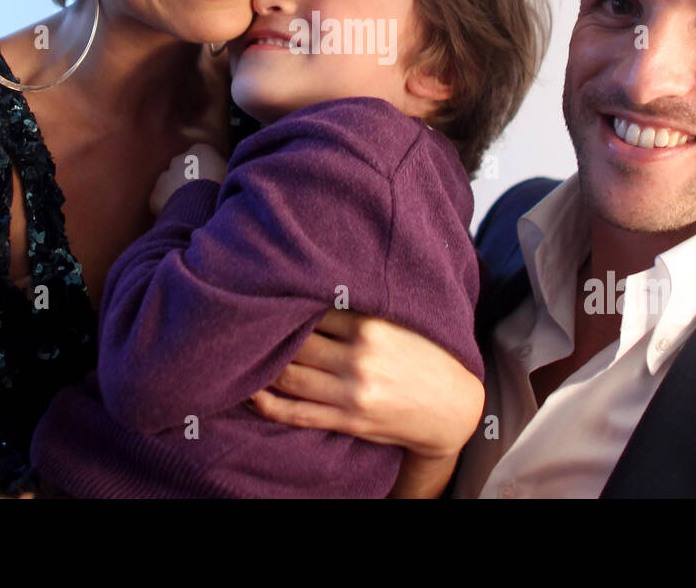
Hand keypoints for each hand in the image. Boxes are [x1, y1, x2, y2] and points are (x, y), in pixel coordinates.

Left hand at [149, 143, 227, 215]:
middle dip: (190, 180)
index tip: (215, 184)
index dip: (209, 172)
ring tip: (192, 210)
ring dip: (178, 194)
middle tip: (202, 197)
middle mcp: (179, 159)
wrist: (202, 210)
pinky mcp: (155, 195)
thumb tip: (224, 174)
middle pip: (185, 168)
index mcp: (201, 150)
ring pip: (171, 185)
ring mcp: (164, 176)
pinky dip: (169, 208)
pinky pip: (161, 201)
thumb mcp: (232, 175)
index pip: (204, 157)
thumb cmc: (223, 192)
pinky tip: (181, 217)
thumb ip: (224, 170)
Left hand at [249, 309, 484, 460]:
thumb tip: (319, 274)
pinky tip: (251, 391)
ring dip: (262, 365)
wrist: (452, 407)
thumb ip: (363, 304)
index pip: (312, 309)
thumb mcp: (402, 320)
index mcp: (370, 325)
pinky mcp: (347, 420)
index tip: (264, 292)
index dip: (284, 301)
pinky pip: (295, 413)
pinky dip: (267, 403)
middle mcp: (358, 358)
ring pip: (289, 376)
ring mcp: (351, 393)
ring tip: (244, 352)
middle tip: (243, 320)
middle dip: (268, 332)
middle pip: (295, 342)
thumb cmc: (425, 355)